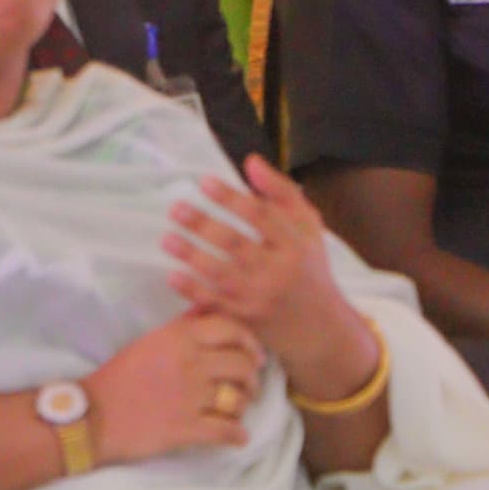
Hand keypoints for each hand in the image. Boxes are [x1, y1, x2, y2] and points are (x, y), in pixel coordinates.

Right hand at [83, 310, 264, 464]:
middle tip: (249, 388)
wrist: (92, 415)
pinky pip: (228, 431)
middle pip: (243, 365)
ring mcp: (190, 396)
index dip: (249, 342)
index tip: (253, 356)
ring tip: (235, 412)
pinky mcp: (187, 428)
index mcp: (178, 338)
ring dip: (243, 408)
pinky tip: (236, 436)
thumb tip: (206, 309)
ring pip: (239, 399)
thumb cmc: (118, 376)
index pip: (231, 329)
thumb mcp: (148, 342)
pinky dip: (237, 436)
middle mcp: (189, 362)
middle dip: (252, 379)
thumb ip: (181, 326)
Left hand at [165, 156, 362, 374]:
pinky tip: (172, 275)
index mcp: (296, 245)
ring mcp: (261, 298)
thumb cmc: (309, 267)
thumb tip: (250, 161)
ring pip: (222, 275)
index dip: (231, 199)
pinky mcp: (246, 319)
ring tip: (167, 238)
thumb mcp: (308, 228)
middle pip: (237, 244)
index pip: (261, 217)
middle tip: (176, 208)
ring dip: (192, 256)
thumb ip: (281, 193)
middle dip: (203, 225)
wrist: (321, 328)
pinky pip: (215, 303)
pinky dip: (193, 290)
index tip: (204, 182)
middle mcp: (279, 271)